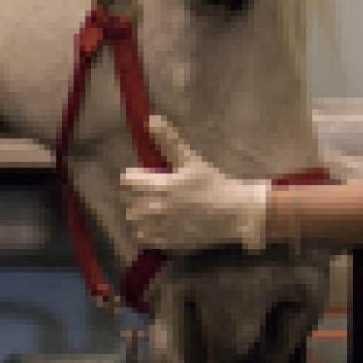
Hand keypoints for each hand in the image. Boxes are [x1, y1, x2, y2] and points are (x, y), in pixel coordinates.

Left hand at [120, 115, 269, 252]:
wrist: (234, 213)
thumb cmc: (214, 183)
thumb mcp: (191, 159)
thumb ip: (168, 140)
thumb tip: (151, 119)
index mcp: (162, 185)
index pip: (128, 181)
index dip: (133, 177)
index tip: (143, 177)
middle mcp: (158, 208)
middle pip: (128, 201)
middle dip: (136, 195)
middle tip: (150, 192)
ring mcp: (162, 228)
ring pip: (134, 221)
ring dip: (138, 214)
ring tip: (151, 209)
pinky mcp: (168, 243)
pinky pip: (144, 239)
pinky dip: (145, 232)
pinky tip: (157, 225)